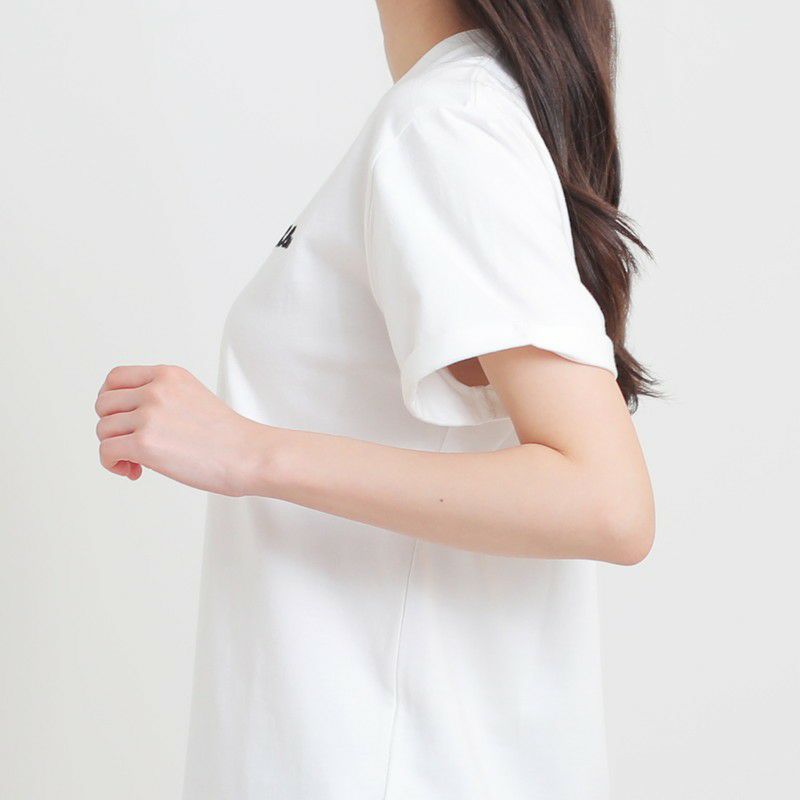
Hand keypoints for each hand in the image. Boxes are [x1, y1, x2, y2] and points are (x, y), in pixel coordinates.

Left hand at [95, 364, 266, 495]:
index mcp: (168, 375)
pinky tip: (134, 471)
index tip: (120, 419)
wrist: (249, 455)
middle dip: (112, 427)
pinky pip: (106, 452)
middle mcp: (155, 389)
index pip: (115, 378)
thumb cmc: (228, 436)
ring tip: (136, 462)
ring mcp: (149, 415)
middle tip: (130, 445)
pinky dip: (112, 464)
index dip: (110, 400)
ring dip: (114, 448)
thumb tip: (125, 419)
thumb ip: (162, 397)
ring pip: (103, 430)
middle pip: (104, 404)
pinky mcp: (145, 443)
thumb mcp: (193, 397)